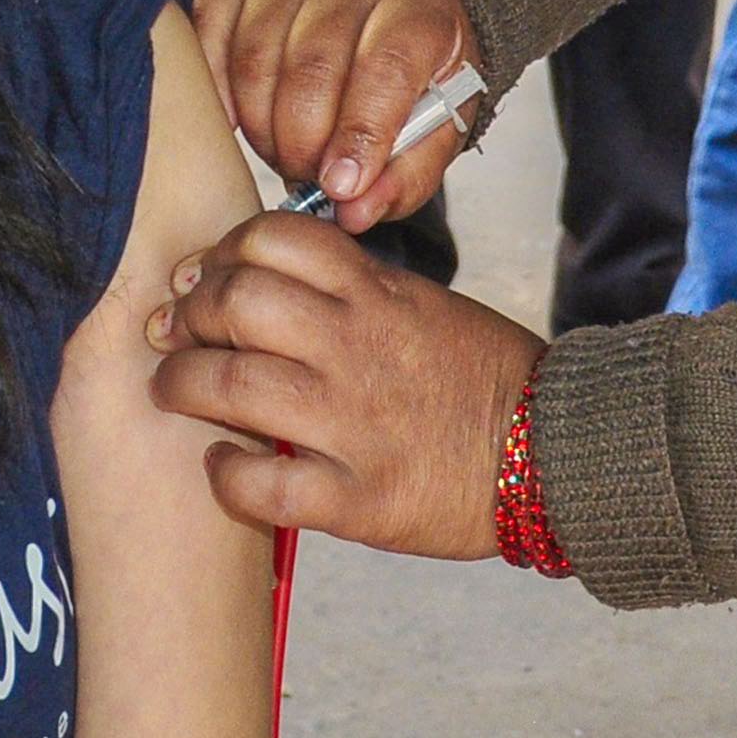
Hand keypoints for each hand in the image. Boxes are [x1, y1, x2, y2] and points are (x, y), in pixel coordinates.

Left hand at [150, 214, 538, 556]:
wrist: (561, 455)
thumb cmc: (486, 380)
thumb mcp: (424, 305)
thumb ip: (352, 289)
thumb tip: (262, 279)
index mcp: (378, 294)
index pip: (275, 238)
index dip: (223, 251)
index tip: (204, 276)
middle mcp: (359, 349)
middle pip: (235, 303)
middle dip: (189, 315)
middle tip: (176, 333)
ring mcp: (355, 425)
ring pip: (230, 385)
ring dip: (182, 385)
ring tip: (176, 391)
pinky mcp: (358, 499)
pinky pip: (261, 484)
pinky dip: (225, 474)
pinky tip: (223, 466)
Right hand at [188, 0, 478, 223]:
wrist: (386, 0)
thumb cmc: (413, 73)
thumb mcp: (437, 126)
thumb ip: (405, 176)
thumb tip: (353, 212)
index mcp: (417, 8)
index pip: (384, 68)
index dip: (358, 134)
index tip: (340, 187)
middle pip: (311, 69)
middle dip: (302, 143)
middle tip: (308, 174)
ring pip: (255, 60)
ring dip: (261, 127)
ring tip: (282, 149)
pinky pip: (208, 34)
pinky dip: (216, 91)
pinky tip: (240, 118)